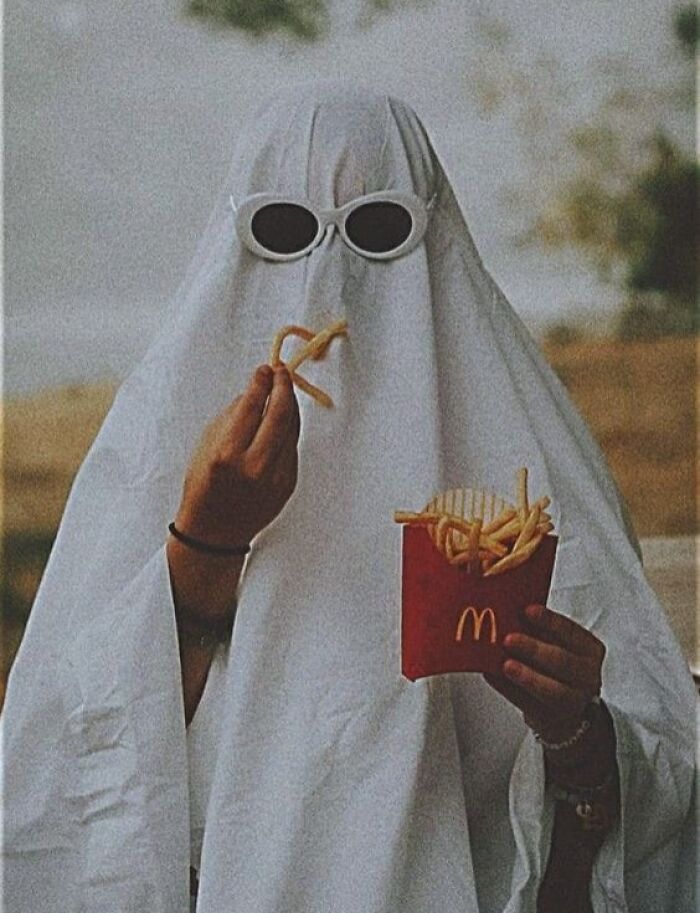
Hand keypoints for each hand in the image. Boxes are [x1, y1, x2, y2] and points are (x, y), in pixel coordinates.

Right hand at [174, 363, 299, 547]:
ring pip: (292, 429)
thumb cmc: (203, 485)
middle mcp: (254, 466)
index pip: (251, 407)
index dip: (261, 383)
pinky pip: (292, 446)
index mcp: (227, 455)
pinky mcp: (289, 484)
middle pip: (280, 414)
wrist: (215, 532)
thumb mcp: (205, 445)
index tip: (264, 369)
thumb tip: (256, 390)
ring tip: (284, 388)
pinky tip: (283, 417)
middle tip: (281, 371)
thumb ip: (232, 416)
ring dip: (290, 404)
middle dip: (283, 387)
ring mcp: (276, 477)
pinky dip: (289, 428)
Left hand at [484, 603, 605, 743]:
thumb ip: (540, 632)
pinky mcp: (551, 719)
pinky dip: (509, 689)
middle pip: (563, 662)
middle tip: (509, 639)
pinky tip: (493, 676)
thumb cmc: (557, 668)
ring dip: (527, 676)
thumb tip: (506, 611)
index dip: (549, 621)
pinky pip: (529, 704)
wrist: (567, 712)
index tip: (527, 611)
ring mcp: (572, 701)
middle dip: (535, 649)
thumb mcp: (560, 646)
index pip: (571, 632)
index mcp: (589, 650)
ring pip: (553, 690)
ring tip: (505, 664)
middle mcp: (586, 676)